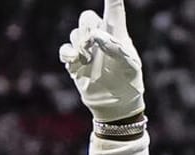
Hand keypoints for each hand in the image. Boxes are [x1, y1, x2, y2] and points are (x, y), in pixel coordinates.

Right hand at [58, 0, 144, 123]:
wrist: (117, 105)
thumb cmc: (129, 82)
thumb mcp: (130, 65)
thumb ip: (116, 48)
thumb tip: (96, 35)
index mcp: (117, 33)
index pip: (114, 8)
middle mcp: (100, 37)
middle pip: (87, 16)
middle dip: (87, 27)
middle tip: (92, 44)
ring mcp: (87, 49)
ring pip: (75, 33)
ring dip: (79, 45)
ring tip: (87, 60)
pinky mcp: (75, 62)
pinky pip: (65, 49)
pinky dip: (67, 53)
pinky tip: (74, 61)